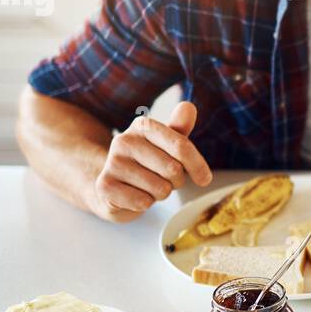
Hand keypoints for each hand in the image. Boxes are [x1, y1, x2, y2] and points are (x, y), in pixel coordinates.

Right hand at [91, 101, 212, 221]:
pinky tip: (135, 195)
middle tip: (164, 179)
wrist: (114, 186)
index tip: (205, 179)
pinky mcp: (105, 186)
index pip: (181, 146)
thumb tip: (188, 107)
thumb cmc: (147, 164)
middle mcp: (124, 140)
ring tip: (148, 186)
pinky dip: (145, 204)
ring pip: (160, 188)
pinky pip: (143, 202)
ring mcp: (112, 162)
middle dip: (176, 181)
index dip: (197, 165)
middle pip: (173, 169)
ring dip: (160, 194)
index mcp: (143, 126)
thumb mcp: (166, 145)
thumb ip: (179, 128)